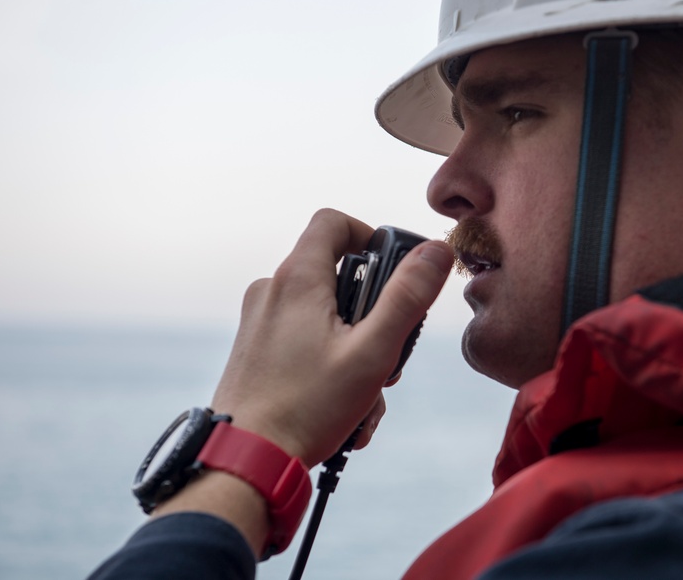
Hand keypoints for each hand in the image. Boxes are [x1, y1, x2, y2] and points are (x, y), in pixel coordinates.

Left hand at [210, 209, 452, 466]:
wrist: (246, 460)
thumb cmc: (307, 408)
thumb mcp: (372, 352)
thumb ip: (407, 297)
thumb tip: (435, 251)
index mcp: (297, 280)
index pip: (333, 222)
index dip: (368, 235)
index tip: (391, 271)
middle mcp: (272, 291)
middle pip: (336, 275)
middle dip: (371, 312)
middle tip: (387, 352)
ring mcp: (260, 322)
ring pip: (325, 316)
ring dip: (355, 350)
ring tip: (365, 397)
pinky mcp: (256, 351)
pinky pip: (305, 342)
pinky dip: (330, 366)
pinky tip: (344, 410)